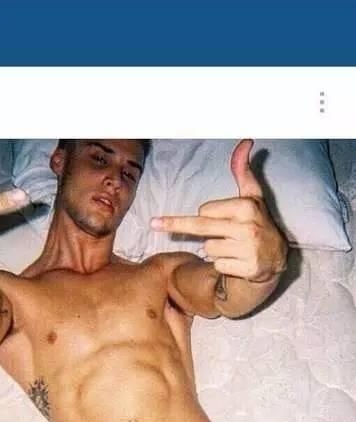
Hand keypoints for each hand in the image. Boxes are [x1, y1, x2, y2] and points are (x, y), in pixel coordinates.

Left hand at [151, 139, 287, 282]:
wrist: (278, 257)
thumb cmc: (259, 222)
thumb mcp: (254, 196)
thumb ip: (243, 171)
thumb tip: (245, 142)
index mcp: (246, 207)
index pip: (205, 210)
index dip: (207, 215)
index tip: (218, 218)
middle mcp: (247, 227)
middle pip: (200, 227)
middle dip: (175, 225)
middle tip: (153, 223)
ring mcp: (248, 249)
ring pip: (208, 249)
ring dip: (216, 251)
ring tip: (234, 247)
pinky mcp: (248, 269)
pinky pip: (218, 265)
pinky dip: (223, 265)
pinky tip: (238, 261)